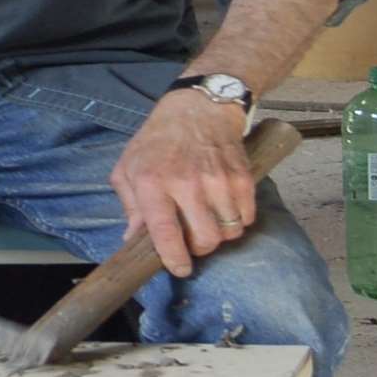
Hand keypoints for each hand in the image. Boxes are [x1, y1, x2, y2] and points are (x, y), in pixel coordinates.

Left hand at [111, 90, 255, 278]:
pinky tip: (225, 208)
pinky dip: (239, 220)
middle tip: (192, 238)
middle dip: (199, 248)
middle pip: (205, 240)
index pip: (165, 232)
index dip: (173, 258)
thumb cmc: (158, 140)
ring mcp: (218, 180)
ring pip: (229, 232)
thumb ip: (130, 205)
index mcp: (152, 181)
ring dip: (220, 234)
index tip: (179, 268)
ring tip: (208, 220)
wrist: (198, 107)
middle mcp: (186, 182)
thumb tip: (133, 240)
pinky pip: (248, 218)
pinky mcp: (242, 176)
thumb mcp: (129, 167)